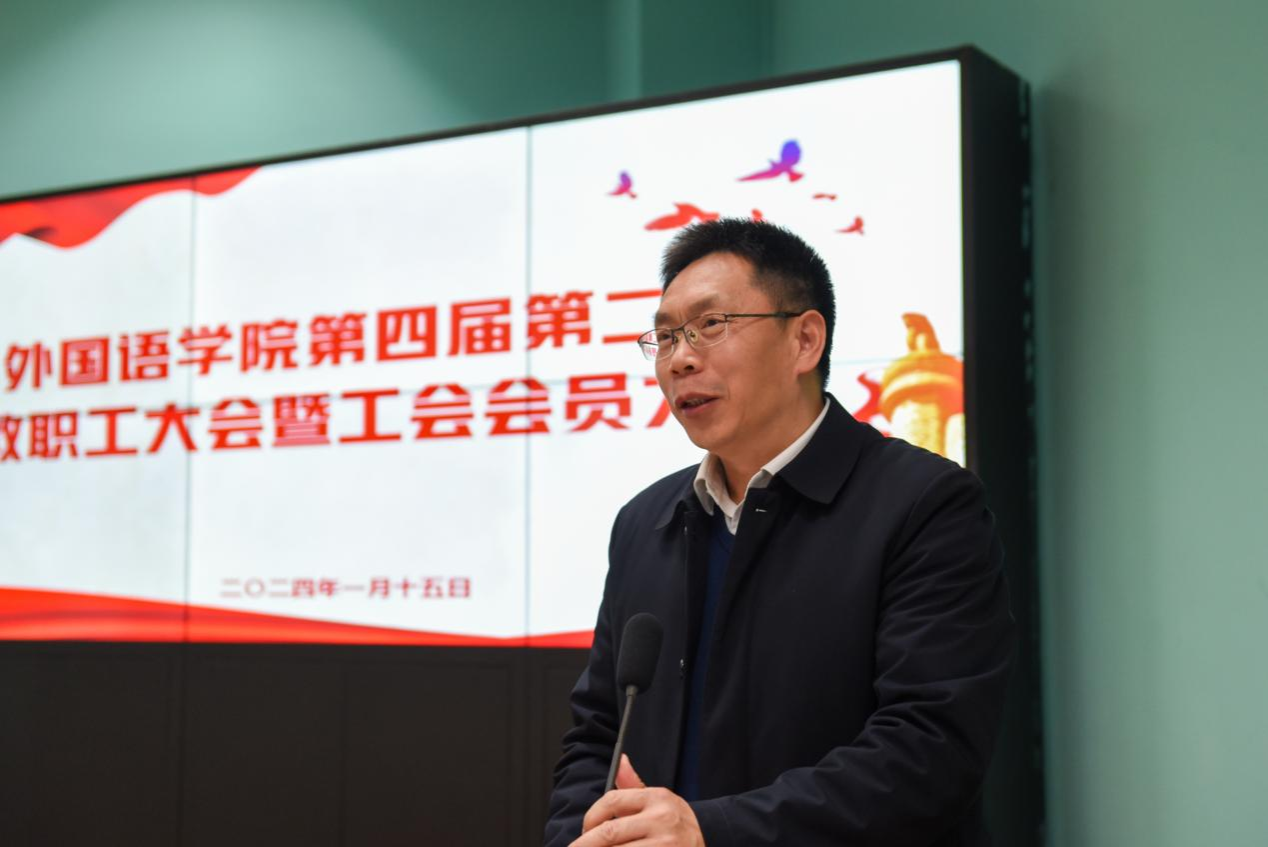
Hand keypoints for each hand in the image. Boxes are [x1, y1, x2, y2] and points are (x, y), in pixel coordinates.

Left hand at [568, 755, 704, 845]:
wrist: (710, 837)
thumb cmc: (675, 820)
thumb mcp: (659, 798)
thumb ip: (633, 784)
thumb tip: (619, 760)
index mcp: (655, 798)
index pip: (612, 800)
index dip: (591, 816)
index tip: (584, 829)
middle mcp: (661, 819)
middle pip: (610, 832)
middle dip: (586, 844)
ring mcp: (665, 844)